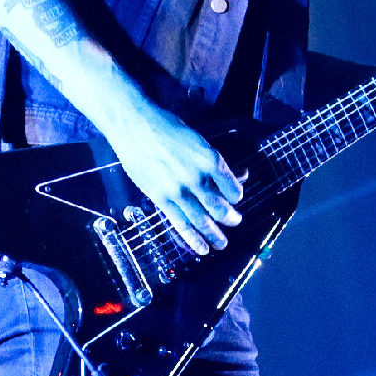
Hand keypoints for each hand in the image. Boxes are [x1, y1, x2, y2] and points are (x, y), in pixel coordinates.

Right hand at [101, 100, 243, 255]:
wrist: (135, 127)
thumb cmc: (167, 128)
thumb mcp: (198, 140)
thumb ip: (216, 162)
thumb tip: (240, 174)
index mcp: (211, 160)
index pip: (233, 189)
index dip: (236, 196)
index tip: (235, 199)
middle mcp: (197, 178)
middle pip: (220, 208)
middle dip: (231, 218)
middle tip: (235, 221)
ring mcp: (179, 191)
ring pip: (203, 220)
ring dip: (215, 235)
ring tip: (222, 244)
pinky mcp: (161, 199)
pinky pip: (181, 224)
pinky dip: (193, 239)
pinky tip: (202, 248)